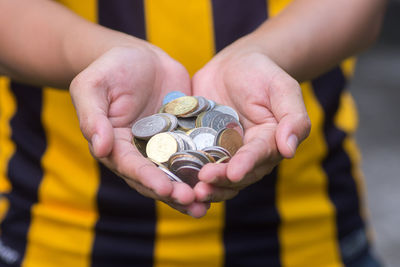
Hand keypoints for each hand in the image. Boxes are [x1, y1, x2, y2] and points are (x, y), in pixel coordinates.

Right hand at [70, 46, 208, 216]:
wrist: (141, 57)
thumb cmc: (111, 68)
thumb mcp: (93, 86)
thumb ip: (92, 117)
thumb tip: (99, 148)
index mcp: (116, 145)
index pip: (131, 166)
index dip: (147, 178)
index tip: (165, 189)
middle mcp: (140, 152)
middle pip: (156, 177)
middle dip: (173, 192)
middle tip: (193, 202)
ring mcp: (164, 145)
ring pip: (176, 172)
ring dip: (190, 188)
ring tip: (207, 203)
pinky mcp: (183, 136)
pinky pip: (194, 152)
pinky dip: (204, 166)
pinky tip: (220, 177)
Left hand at [192, 38, 310, 201]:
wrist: (235, 65)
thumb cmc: (262, 73)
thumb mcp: (282, 88)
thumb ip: (293, 118)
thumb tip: (289, 150)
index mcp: (268, 142)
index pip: (258, 157)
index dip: (246, 165)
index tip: (234, 173)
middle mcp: (245, 154)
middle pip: (235, 175)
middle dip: (220, 181)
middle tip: (203, 185)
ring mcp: (222, 152)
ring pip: (215, 175)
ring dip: (204, 185)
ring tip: (188, 189)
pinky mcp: (202, 146)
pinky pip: (194, 160)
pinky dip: (185, 170)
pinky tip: (171, 175)